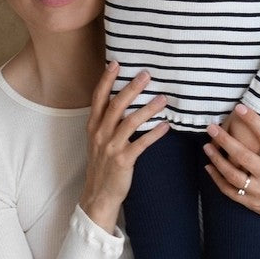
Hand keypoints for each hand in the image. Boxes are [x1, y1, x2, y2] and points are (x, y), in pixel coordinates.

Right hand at [80, 61, 168, 233]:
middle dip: (131, 88)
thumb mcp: (98, 141)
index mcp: (93, 126)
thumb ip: (106, 122)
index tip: (116, 63)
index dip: (106, 80)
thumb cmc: (102, 165)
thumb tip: (120, 101)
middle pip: (116, 105)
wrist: (98, 195)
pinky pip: (141, 143)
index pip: (98, 98)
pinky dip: (154, 133)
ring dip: (148, 108)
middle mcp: (100, 134)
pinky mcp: (123, 160)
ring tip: (163, 98)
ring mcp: (111, 147)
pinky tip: (166, 125)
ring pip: (130, 122)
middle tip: (146, 74)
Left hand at [204, 104, 259, 242]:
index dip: (252, 120)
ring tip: (206, 146)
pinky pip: (229, 190)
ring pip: (232, 174)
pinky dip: (216, 179)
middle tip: (211, 127)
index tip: (239, 107)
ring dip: (217, 159)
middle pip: (243, 155)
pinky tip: (208, 166)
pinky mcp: (251, 202)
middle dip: (224, 140)